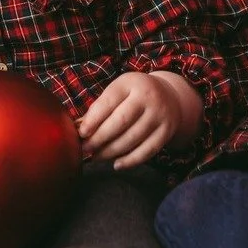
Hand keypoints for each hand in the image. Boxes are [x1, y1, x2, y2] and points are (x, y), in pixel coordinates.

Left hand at [78, 71, 197, 169]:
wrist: (169, 96)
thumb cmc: (133, 95)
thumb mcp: (118, 91)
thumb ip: (99, 107)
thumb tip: (78, 128)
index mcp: (130, 82)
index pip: (109, 101)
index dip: (93, 119)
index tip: (81, 133)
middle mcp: (147, 97)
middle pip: (121, 121)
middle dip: (100, 138)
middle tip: (86, 148)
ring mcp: (159, 114)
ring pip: (133, 138)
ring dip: (111, 151)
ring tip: (96, 156)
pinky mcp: (167, 131)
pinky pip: (148, 150)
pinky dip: (131, 160)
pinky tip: (116, 164)